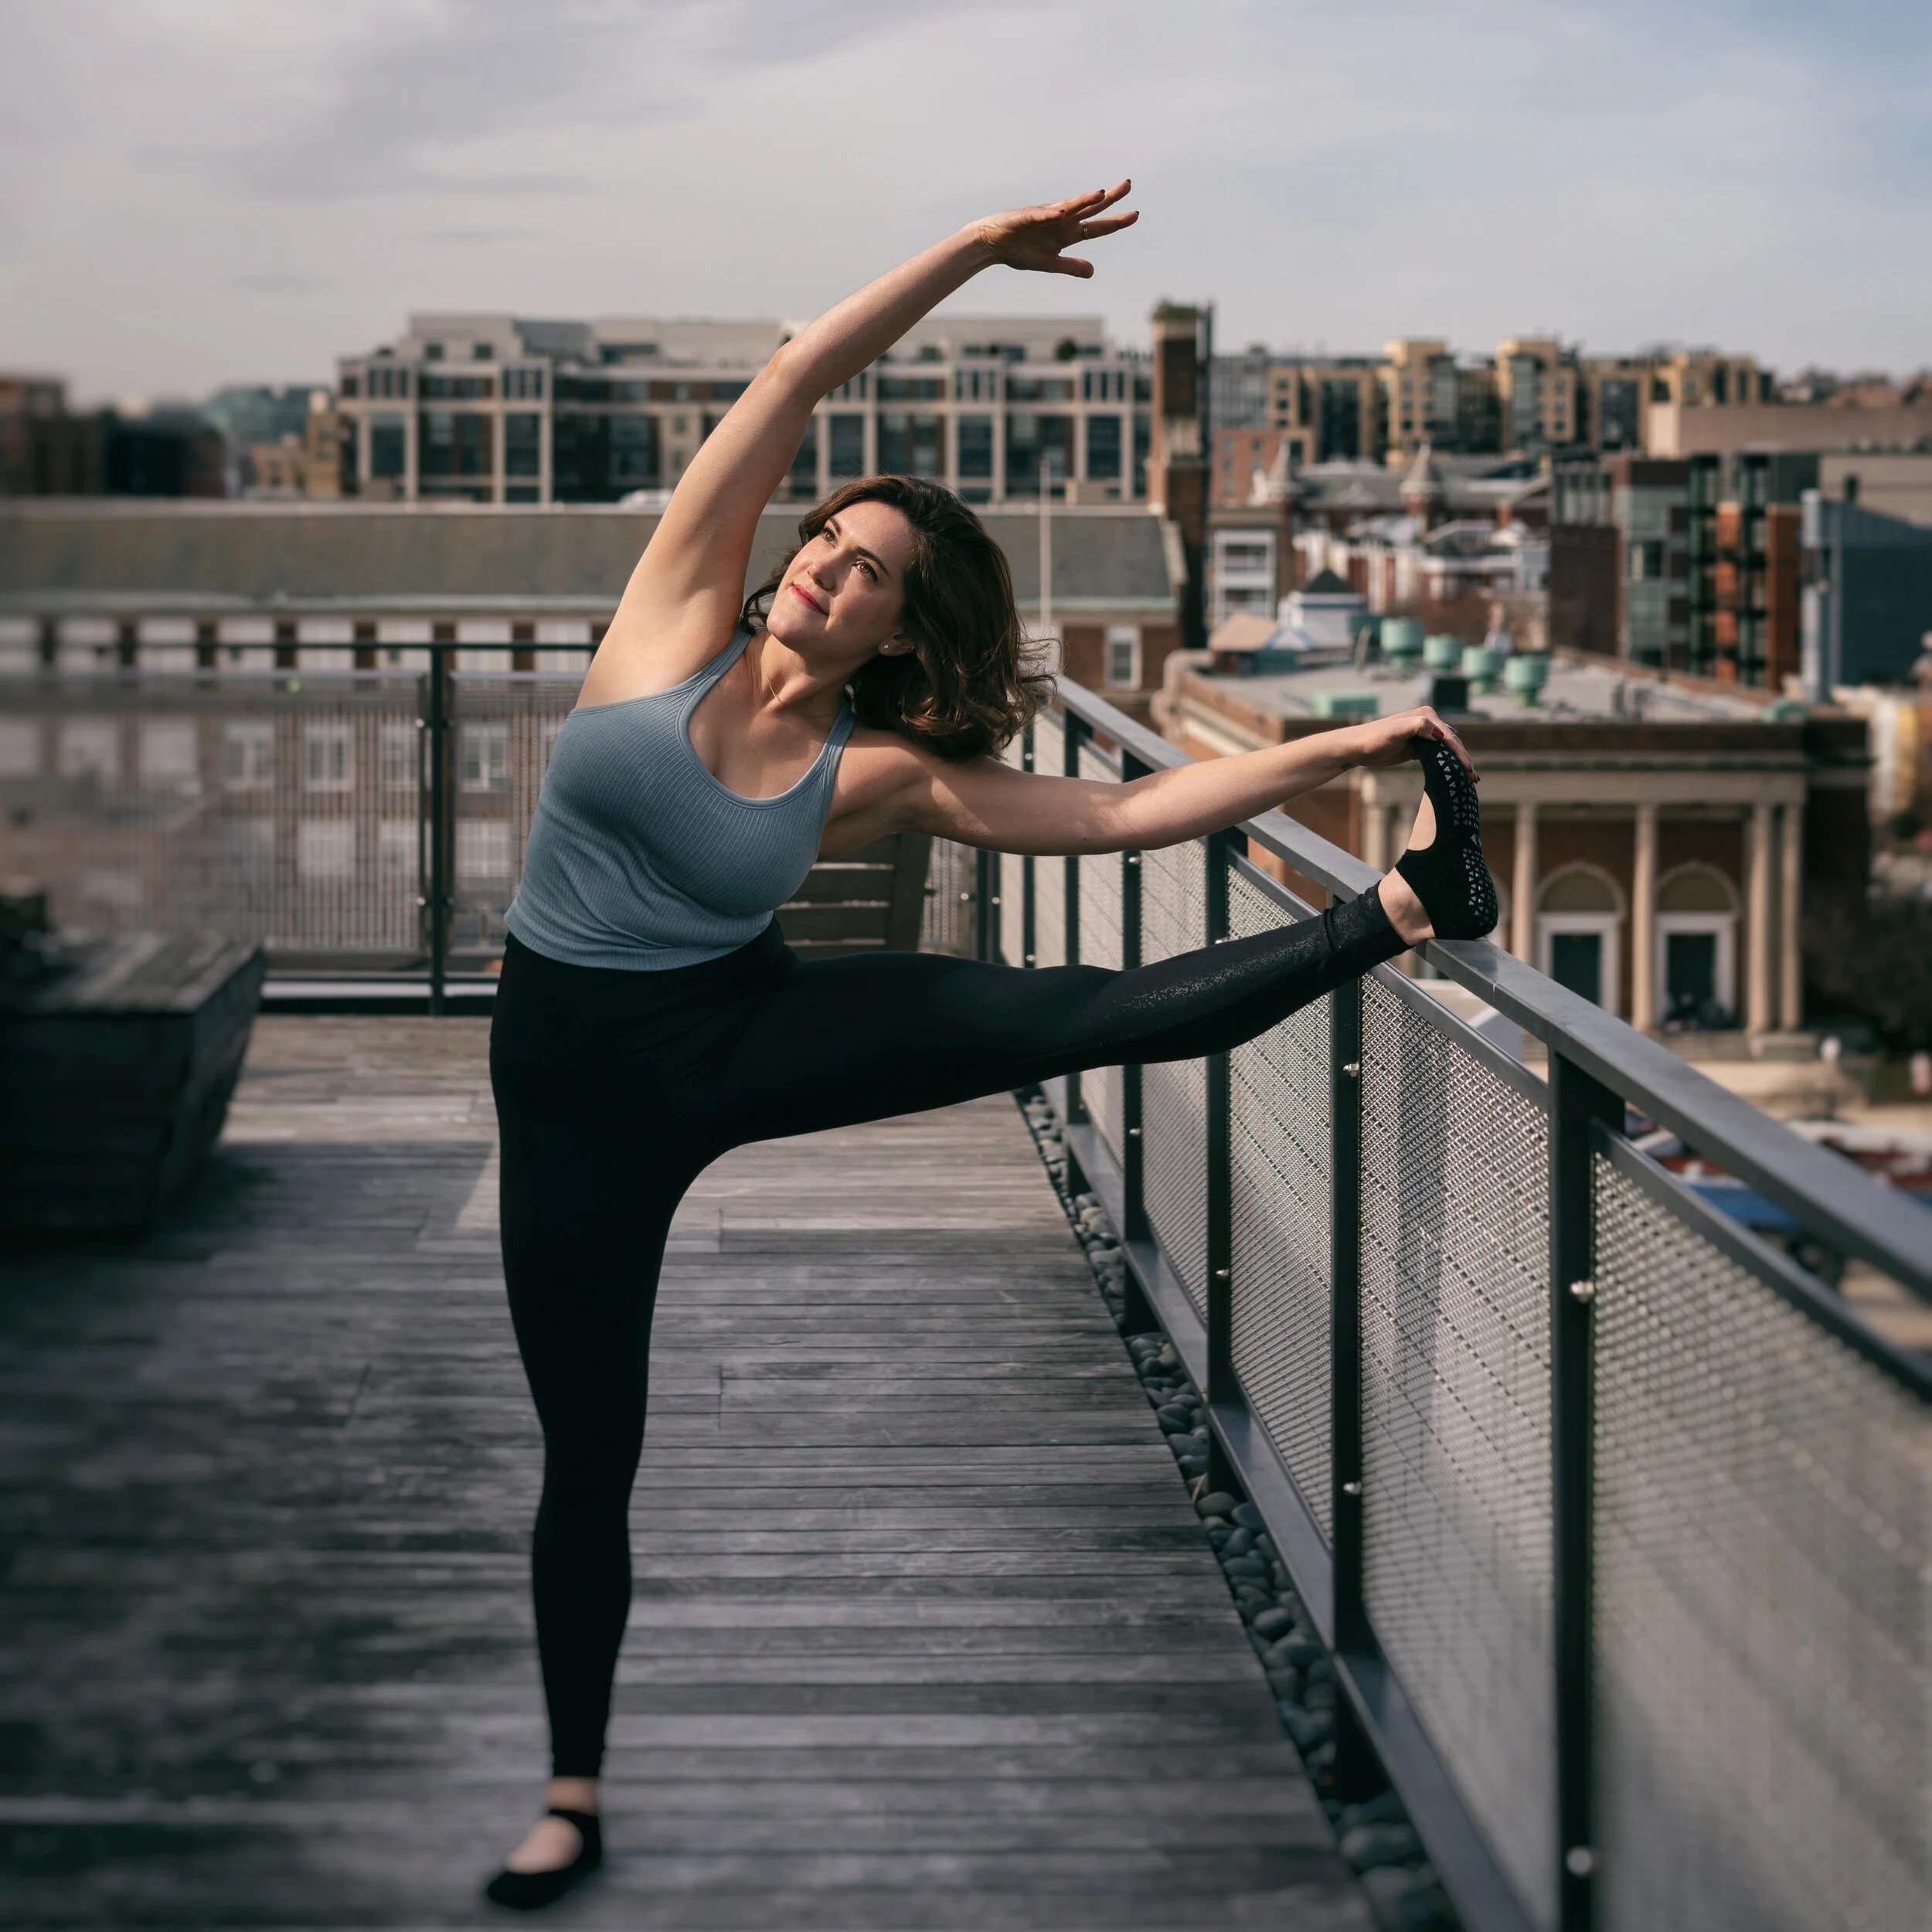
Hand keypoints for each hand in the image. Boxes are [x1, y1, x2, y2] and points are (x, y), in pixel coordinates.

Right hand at [976, 180, 1137, 278]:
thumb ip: (1071, 266)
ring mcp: (1044, 217)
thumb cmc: (1019, 250)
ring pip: (1068, 207)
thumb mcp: (1049, 263)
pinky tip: (1061, 212)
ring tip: (1100, 193)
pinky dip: (1050, 214)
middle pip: (1089, 208)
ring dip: (1084, 200)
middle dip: (1109, 198)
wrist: (992, 244)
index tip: (1134, 214)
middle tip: (1128, 184)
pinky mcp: (1026, 217)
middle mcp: (1060, 220)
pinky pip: (1040, 216)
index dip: (1115, 222)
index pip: (1096, 226)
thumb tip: (1093, 271)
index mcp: (1067, 233)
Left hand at [1345, 707, 1478, 778]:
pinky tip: (1454, 776)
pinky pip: (1438, 756)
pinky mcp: (1418, 747)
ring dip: (1458, 764)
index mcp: (1426, 716)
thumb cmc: (1373, 738)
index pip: (1448, 736)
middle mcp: (1428, 723)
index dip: (1460, 753)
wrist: (1357, 747)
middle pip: (1451, 743)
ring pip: (1447, 750)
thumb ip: (1415, 727)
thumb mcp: (1394, 731)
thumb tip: (1436, 731)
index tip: (1468, 769)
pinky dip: (1447, 765)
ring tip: (1470, 780)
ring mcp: (1424, 735)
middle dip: (1463, 760)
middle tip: (1473, 778)